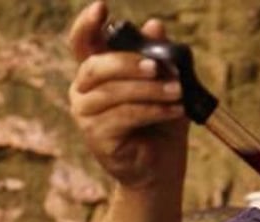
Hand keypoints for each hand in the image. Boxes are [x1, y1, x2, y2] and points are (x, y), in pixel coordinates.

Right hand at [68, 1, 189, 189]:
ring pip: (113, 93)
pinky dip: (153, 110)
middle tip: (158, 67)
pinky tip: (174, 110)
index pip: (82, 42)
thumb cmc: (160, 122)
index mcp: (97, 70)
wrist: (160, 167)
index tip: (102, 7)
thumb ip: (159, 55)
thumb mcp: (166, 82)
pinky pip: (124, 116)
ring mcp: (85, 114)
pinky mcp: (96, 136)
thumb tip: (154, 25)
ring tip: (177, 92)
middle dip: (128, 62)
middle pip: (96, 66)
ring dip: (150, 90)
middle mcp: (83, 89)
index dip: (88, 24)